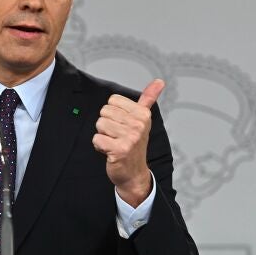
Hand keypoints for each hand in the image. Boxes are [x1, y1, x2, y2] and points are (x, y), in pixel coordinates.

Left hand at [92, 79, 163, 206]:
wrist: (134, 173)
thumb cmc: (135, 144)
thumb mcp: (143, 119)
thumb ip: (148, 99)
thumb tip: (159, 81)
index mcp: (143, 114)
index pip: (112, 100)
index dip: (113, 113)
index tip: (123, 125)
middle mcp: (138, 125)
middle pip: (104, 112)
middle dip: (107, 125)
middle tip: (118, 136)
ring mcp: (130, 138)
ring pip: (99, 124)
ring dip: (103, 135)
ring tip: (114, 143)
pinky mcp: (119, 150)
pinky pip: (96, 139)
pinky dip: (99, 146)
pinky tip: (110, 151)